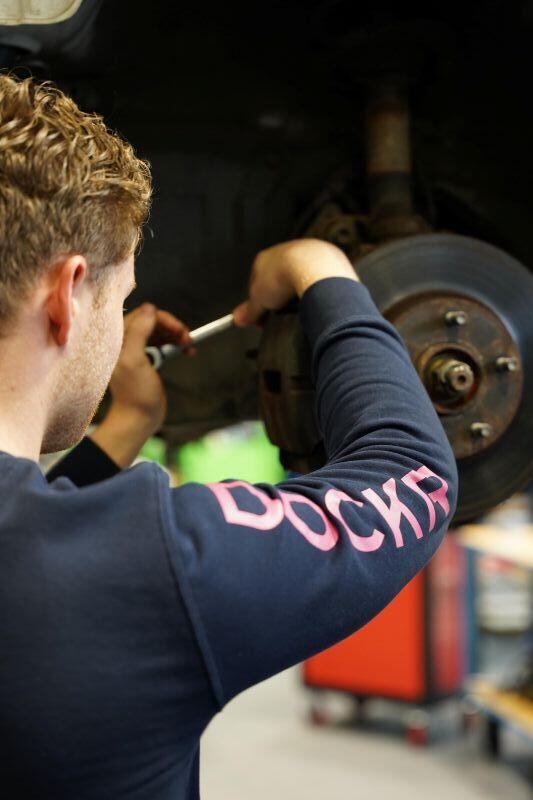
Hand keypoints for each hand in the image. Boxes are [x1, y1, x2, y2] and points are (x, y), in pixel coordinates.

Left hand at [90, 303, 193, 467]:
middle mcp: (124, 341)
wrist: (138, 419)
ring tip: (188, 345)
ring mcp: (135, 350)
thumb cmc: (135, 394)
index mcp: (117, 339)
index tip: (180, 332)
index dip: (164, 320)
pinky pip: (161, 342)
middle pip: (152, 321)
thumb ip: (138, 332)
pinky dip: (174, 344)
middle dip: (172, 327)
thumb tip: (150, 308)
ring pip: (159, 330)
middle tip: (187, 339)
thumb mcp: (134, 360)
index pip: (144, 314)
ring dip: (176, 335)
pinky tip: (185, 350)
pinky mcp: (146, 359)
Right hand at [232, 238, 358, 326]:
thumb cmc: (283, 278)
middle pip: (280, 277)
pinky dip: (318, 288)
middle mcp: (286, 250)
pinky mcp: (328, 257)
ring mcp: (308, 252)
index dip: (259, 301)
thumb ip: (249, 310)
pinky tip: (317, 300)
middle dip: (280, 296)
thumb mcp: (259, 300)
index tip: (262, 317)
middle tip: (282, 314)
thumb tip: (238, 319)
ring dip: (299, 290)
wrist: (314, 268)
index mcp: (265, 258)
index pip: (257, 281)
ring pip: (301, 275)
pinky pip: (320, 276)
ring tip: (301, 308)